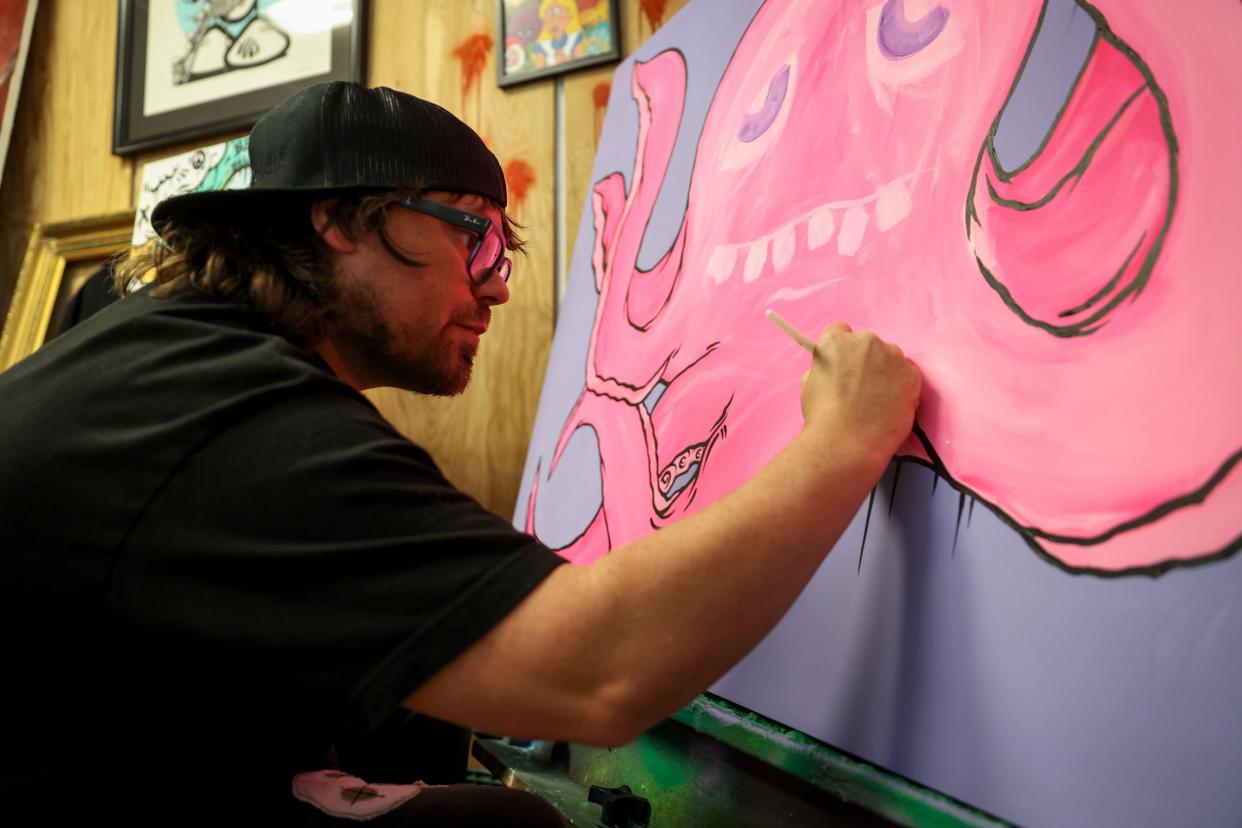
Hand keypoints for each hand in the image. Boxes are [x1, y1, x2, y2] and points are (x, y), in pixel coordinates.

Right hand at [799, 323, 921, 460]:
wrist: (846, 442)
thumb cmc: (822, 418)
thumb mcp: (809, 385)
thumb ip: (823, 369)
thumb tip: (833, 372)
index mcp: (835, 341)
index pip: (840, 331)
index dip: (842, 351)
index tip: (845, 366)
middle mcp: (865, 341)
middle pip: (868, 344)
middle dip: (866, 362)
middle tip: (862, 389)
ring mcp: (891, 355)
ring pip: (890, 358)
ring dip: (886, 373)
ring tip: (878, 401)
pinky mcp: (911, 373)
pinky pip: (907, 375)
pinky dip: (902, 388)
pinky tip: (890, 407)